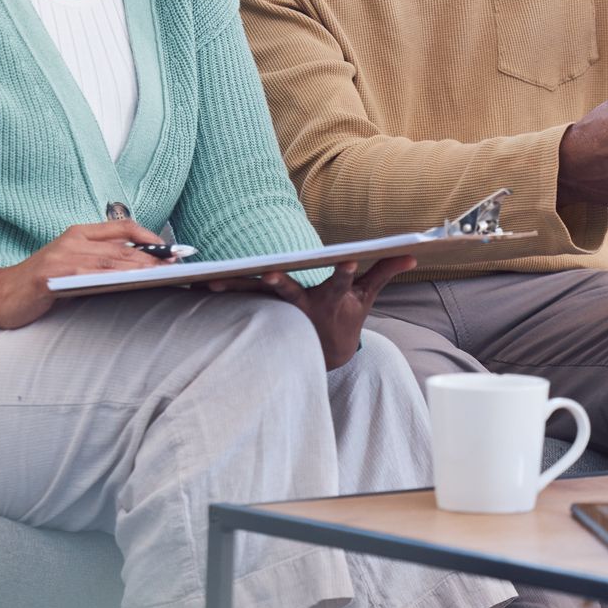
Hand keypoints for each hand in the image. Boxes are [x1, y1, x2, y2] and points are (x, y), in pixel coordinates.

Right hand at [0, 221, 164, 329]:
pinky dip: (112, 278)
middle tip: (178, 264)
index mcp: (77, 234)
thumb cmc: (38, 283)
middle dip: (153, 256)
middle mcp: (71, 240)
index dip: (150, 237)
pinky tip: (130, 283)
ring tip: (163, 275)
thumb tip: (138, 267)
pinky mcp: (52, 275)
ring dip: (139, 267)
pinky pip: (88, 275)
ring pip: (109, 260)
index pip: (122, 227)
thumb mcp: (69, 263)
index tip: (172, 250)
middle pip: (121, 245)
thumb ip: (98, 260)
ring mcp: (61, 257)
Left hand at [206, 257, 416, 369]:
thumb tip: (411, 253)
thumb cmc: (345, 318)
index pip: (341, 281)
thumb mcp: (366, 297)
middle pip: (289, 291)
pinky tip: (196, 286)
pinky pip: (239, 300)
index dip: (344, 271)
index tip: (347, 259)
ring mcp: (280, 310)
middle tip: (267, 272)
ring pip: (255, 295)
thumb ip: (384, 271)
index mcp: (332, 298)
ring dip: (234, 289)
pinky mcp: (262, 311)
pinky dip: (221, 293)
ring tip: (211, 282)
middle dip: (278, 281)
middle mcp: (303, 305)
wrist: (324, 355)